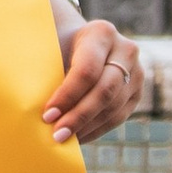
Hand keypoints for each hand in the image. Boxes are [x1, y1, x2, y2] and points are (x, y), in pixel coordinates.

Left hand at [43, 14, 143, 147]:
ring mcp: (136, 72)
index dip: (67, 96)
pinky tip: (76, 137)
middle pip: (104, 91)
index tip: (47, 115)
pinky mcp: (136, 93)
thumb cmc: (59, 45)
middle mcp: (126, 51)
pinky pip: (118, 117)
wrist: (81, 41)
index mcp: (102, 33)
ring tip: (63, 139)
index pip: (87, 70)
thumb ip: (46, 70)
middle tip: (56, 135)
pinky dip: (95, 130)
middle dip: (78, 116)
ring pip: (113, 108)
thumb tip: (34, 107)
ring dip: (86, 127)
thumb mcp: (53, 47)